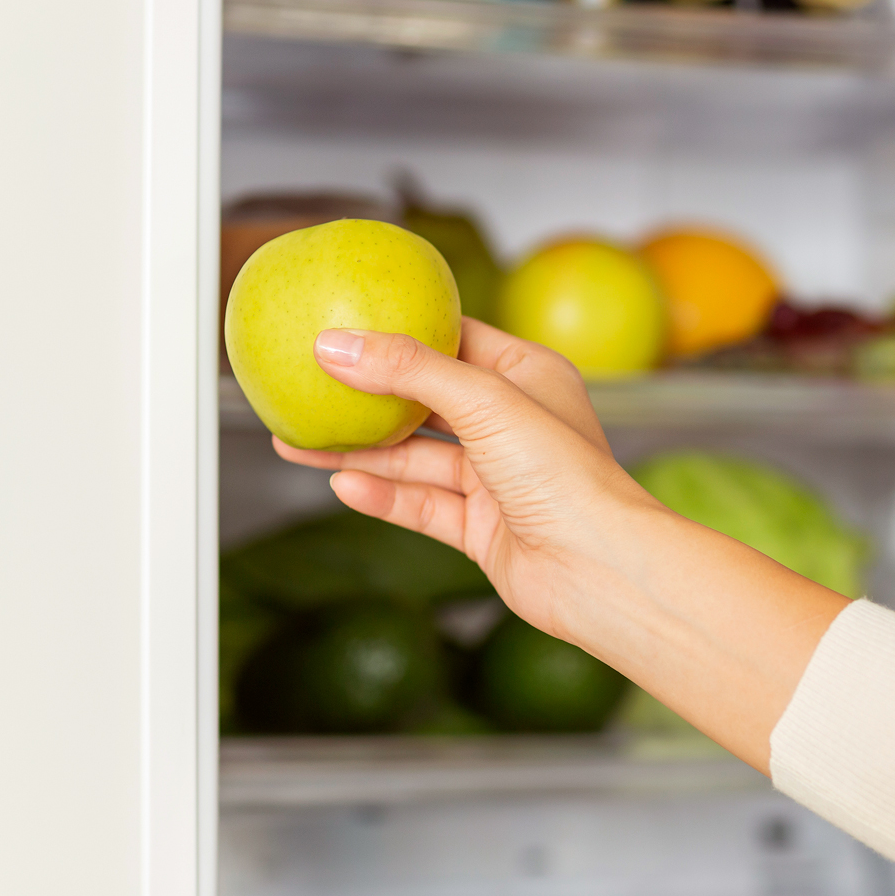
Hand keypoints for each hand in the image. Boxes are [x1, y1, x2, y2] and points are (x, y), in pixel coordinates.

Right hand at [274, 318, 653, 640]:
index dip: (400, 331)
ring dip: (359, 452)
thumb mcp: (484, 400)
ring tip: (294, 444)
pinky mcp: (484, 529)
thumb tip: (335, 344)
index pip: (455, 339)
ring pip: (415, 459)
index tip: (342, 324)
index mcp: (528, 377)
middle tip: (306, 386)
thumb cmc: (567, 475)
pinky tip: (342, 485)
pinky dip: (383, 497)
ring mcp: (497, 479)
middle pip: (425, 401)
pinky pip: (421, 506)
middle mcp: (513, 425)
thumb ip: (409, 370)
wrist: (600, 570)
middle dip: (365, 397)